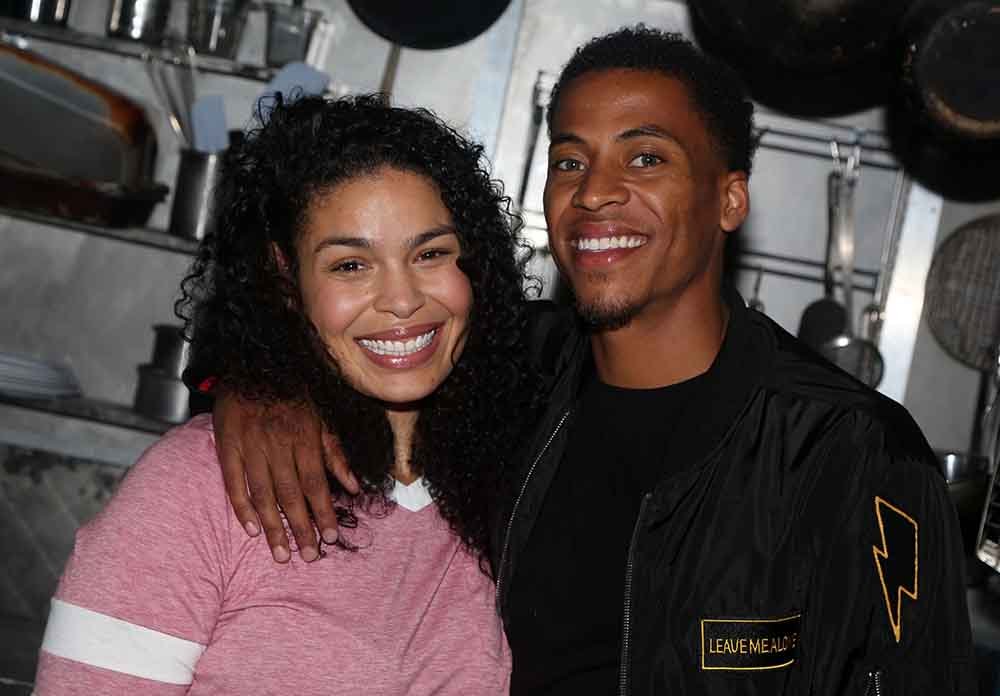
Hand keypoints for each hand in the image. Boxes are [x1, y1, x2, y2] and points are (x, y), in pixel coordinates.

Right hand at [212, 389, 359, 561]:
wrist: (253, 361)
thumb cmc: (294, 390)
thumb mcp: (323, 415)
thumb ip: (336, 453)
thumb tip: (354, 487)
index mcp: (304, 437)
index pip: (316, 484)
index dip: (323, 513)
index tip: (331, 538)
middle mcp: (278, 444)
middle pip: (291, 495)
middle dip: (301, 529)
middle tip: (309, 556)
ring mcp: (250, 445)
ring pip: (263, 494)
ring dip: (274, 527)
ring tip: (282, 554)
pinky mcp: (227, 444)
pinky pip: (233, 481)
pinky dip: (241, 507)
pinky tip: (251, 529)